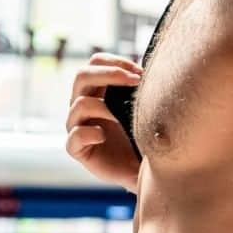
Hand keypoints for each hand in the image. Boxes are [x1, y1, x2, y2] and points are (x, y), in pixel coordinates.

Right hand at [65, 53, 142, 189]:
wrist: (142, 170)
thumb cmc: (145, 137)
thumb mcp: (147, 110)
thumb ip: (144, 91)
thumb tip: (158, 71)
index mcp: (99, 90)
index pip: (96, 63)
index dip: (115, 62)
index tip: (140, 72)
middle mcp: (84, 104)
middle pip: (82, 75)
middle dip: (109, 74)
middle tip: (135, 81)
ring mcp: (78, 126)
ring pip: (79, 104)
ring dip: (105, 107)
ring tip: (124, 116)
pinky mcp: (77, 149)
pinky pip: (74, 136)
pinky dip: (88, 133)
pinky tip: (104, 136)